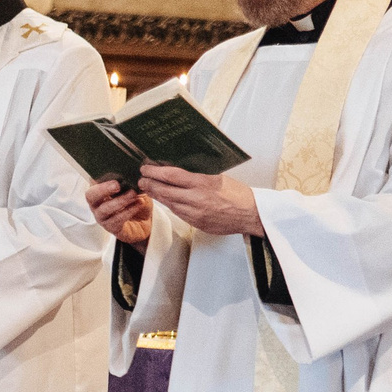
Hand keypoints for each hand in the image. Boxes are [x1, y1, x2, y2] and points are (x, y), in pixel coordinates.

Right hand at [86, 178, 154, 244]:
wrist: (145, 220)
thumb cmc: (136, 200)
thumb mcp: (135, 187)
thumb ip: (130, 180)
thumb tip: (132, 173)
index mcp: (100, 189)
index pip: (92, 181)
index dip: (99, 177)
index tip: (112, 174)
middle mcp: (97, 203)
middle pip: (90, 196)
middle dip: (103, 189)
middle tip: (117, 185)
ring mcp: (102, 217)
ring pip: (104, 209)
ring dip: (120, 200)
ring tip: (133, 194)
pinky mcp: (111, 227)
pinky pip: (116, 220)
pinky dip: (129, 210)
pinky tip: (139, 203)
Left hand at [137, 165, 261, 237]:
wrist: (250, 214)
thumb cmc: (237, 194)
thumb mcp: (219, 177)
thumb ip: (199, 175)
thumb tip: (181, 169)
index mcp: (203, 183)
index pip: (172, 176)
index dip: (155, 172)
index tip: (146, 168)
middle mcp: (196, 198)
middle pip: (165, 190)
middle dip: (150, 184)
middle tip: (141, 179)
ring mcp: (195, 212)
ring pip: (168, 203)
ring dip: (156, 195)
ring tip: (148, 188)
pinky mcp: (196, 222)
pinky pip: (177, 212)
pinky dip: (169, 205)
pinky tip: (164, 200)